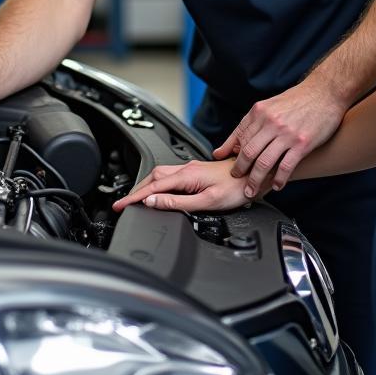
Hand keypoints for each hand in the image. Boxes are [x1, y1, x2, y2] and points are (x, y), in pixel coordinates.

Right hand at [113, 158, 259, 212]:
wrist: (254, 175)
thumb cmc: (236, 189)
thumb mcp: (207, 201)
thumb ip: (178, 202)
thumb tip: (154, 201)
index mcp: (187, 175)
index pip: (153, 187)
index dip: (135, 197)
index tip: (120, 206)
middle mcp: (187, 169)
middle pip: (153, 176)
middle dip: (136, 190)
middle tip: (124, 204)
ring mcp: (191, 169)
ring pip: (160, 174)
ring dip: (146, 186)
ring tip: (136, 199)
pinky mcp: (196, 172)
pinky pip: (169, 175)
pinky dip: (157, 183)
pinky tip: (158, 190)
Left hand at [213, 77, 346, 195]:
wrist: (325, 92)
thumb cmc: (297, 100)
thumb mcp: (269, 106)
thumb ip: (250, 124)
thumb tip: (229, 146)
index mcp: (259, 111)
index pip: (239, 137)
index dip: (232, 155)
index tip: (230, 166)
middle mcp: (270, 122)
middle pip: (248, 152)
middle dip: (240, 171)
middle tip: (237, 181)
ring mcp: (286, 133)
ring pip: (264, 162)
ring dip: (255, 180)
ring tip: (251, 191)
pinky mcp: (302, 143)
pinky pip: (285, 166)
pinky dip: (278, 179)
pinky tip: (276, 186)